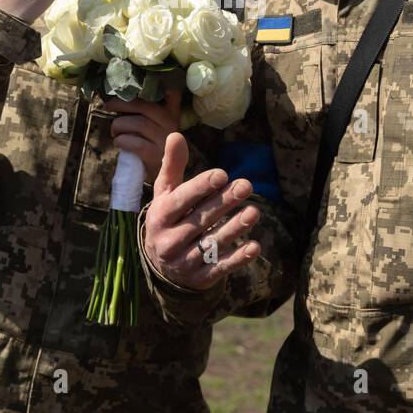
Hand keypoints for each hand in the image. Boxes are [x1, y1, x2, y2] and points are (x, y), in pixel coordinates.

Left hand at [105, 89, 181, 182]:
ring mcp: (165, 141)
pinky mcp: (155, 155)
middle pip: (145, 106)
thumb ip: (143, 110)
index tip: (145, 80)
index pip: (173, 93)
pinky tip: (118, 142)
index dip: (164, 84)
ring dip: (119, 125)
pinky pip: (135, 143)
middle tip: (108, 106)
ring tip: (114, 131)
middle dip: (122, 104)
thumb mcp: (154, 126)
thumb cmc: (151, 144)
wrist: (160, 176)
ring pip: (138, 124)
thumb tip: (117, 94)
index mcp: (171, 114)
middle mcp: (171, 125)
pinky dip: (121, 141)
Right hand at [143, 132, 260, 290]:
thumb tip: (175, 134)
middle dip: (224, 202)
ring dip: (234, 228)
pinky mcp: (198, 278)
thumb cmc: (168, 219)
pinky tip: (254, 245)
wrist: (158, 266)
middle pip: (200, 220)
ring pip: (211, 244)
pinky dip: (237, 258)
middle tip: (246, 185)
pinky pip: (219, 268)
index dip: (201, 187)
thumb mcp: (165, 194)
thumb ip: (172, 166)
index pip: (181, 200)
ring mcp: (183, 262)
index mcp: (160, 216)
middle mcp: (169, 240)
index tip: (222, 174)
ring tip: (254, 212)